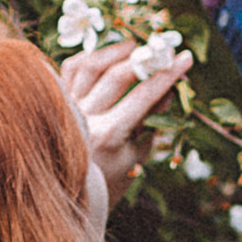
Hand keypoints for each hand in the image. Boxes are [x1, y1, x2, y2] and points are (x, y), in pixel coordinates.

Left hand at [59, 36, 186, 207]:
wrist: (67, 197)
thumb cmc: (110, 183)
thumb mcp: (137, 159)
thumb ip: (151, 124)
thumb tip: (167, 89)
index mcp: (109, 136)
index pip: (143, 96)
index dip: (167, 75)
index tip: (185, 58)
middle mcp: (85, 119)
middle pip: (116, 76)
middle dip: (144, 58)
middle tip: (162, 48)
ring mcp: (67, 109)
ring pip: (89, 66)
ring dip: (115, 50)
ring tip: (135, 44)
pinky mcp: (55, 103)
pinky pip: (69, 69)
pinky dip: (87, 57)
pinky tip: (105, 53)